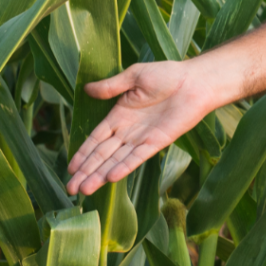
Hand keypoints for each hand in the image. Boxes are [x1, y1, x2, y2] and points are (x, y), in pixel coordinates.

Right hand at [66, 60, 211, 195]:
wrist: (195, 81)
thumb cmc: (167, 75)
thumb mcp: (135, 76)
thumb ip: (112, 86)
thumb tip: (87, 89)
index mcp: (119, 115)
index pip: (96, 139)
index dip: (83, 153)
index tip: (70, 169)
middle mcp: (128, 131)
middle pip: (102, 155)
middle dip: (86, 171)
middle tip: (70, 189)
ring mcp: (142, 138)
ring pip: (116, 160)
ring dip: (100, 175)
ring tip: (84, 190)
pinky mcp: (158, 142)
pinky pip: (138, 157)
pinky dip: (125, 167)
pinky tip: (111, 178)